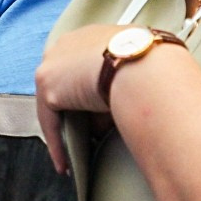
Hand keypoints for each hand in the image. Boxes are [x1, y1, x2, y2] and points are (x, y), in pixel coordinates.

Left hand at [33, 24, 130, 172]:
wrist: (144, 68)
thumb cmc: (153, 69)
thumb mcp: (135, 76)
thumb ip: (115, 92)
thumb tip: (104, 121)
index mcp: (92, 35)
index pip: (82, 66)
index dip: (87, 92)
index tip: (95, 114)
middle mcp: (69, 42)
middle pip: (65, 83)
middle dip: (74, 111)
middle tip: (87, 138)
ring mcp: (54, 60)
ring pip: (57, 102)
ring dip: (67, 129)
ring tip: (78, 155)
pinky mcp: (47, 82)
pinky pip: (50, 121)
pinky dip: (57, 144)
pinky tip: (65, 165)